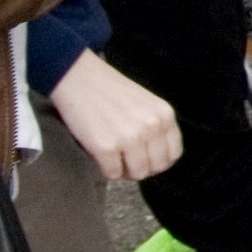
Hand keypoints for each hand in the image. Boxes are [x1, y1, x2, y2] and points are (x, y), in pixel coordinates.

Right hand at [49, 52, 184, 180]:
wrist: (78, 77)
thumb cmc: (110, 91)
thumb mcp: (146, 104)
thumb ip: (156, 126)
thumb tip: (157, 158)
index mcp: (165, 115)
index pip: (173, 154)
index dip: (158, 161)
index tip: (145, 158)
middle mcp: (152, 127)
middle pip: (156, 167)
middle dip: (141, 167)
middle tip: (125, 159)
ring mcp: (130, 138)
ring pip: (136, 174)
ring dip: (124, 170)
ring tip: (113, 156)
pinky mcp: (106, 147)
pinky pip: (112, 174)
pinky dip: (105, 169)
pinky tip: (99, 152)